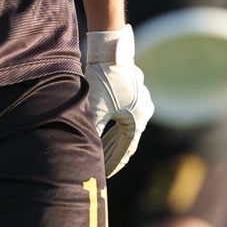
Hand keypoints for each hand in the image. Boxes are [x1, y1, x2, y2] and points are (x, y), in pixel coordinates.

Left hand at [83, 26, 154, 174]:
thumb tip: (83, 154)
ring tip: (98, 155)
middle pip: (125, 140)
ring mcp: (138, 101)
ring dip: (111, 141)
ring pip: (123, 128)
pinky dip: (111, 127)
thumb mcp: (95, 110)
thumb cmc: (103, 79)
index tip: (104, 176)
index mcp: (138, 119)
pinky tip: (100, 133)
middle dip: (111, 154)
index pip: (126, 150)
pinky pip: (122, 116)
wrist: (109, 50)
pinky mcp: (131, 93)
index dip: (114, 164)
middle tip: (99, 169)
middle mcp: (142, 111)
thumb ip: (92, 132)